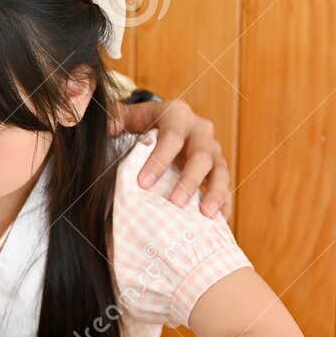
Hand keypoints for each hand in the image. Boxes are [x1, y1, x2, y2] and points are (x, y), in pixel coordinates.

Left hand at [112, 97, 231, 217]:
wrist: (167, 124)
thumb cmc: (144, 123)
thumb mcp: (130, 116)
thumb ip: (116, 119)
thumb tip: (108, 127)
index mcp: (177, 115)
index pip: (171, 136)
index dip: (159, 160)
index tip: (143, 183)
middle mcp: (200, 129)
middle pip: (201, 155)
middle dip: (189, 180)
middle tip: (175, 203)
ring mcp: (213, 149)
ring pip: (220, 170)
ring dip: (214, 193)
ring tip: (206, 215)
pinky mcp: (219, 167)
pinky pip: (227, 186)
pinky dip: (224, 203)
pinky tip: (220, 221)